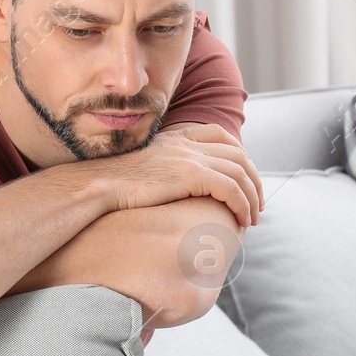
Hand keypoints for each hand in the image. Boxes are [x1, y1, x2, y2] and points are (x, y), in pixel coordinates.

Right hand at [100, 122, 263, 226]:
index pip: (221, 135)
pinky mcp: (191, 174)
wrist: (98, 185)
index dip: (240, 156)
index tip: (245, 178)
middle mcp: (187, 143)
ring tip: (253, 217)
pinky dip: (243, 204)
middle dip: (254, 179)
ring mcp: (190, 157)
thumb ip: (164, 168)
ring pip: (240, 172)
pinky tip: (242, 220)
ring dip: (252, 196)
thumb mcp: (144, 167)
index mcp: (177, 137)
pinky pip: (231, 188)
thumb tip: (172, 188)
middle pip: (238, 155)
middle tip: (257, 203)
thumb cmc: (114, 184)